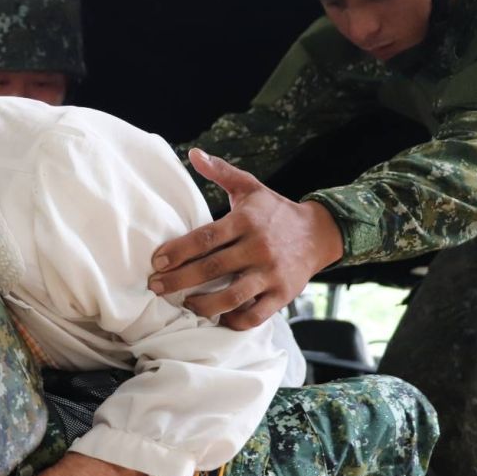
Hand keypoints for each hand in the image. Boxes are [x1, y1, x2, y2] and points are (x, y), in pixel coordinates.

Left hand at [148, 148, 343, 329]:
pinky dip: (233, 321)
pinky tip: (217, 318)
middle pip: (212, 268)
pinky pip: (255, 315)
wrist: (319, 233)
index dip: (178, 251)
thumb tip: (193, 154)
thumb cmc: (275, 211)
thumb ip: (221, 172)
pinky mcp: (283, 294)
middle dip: (179, 280)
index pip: (206, 237)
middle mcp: (258, 247)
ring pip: (232, 296)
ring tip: (185, 304)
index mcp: (246, 221)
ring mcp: (271, 273)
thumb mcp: (250, 187)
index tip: (156, 261)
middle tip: (156, 286)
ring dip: (203, 305)